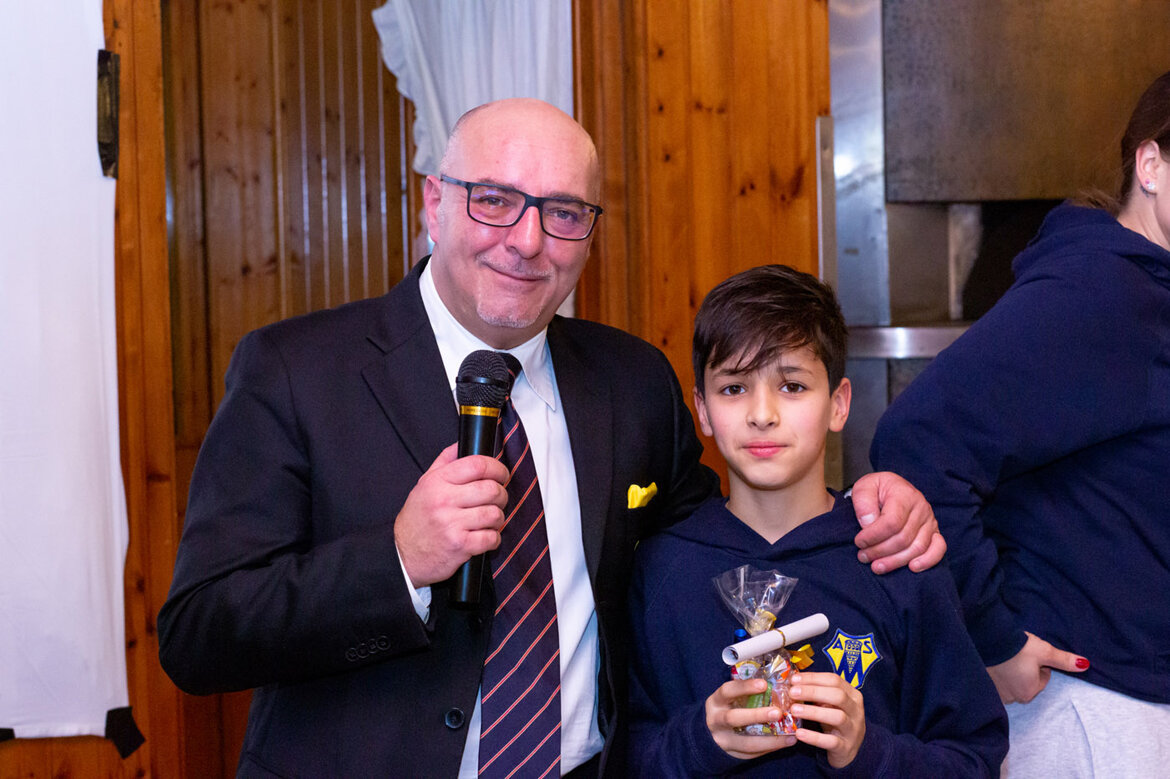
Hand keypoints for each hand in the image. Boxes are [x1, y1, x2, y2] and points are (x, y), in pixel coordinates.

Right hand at [393, 443, 509, 586]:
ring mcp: (452, 524)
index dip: (497, 468)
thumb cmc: (417, 518)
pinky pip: (491, 538)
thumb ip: (445, 461)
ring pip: (494, 514)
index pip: (477, 465)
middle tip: (498, 499)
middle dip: (501, 494)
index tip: (501, 474)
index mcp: (437, 482)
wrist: (403, 554)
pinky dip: (493, 538)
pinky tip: (484, 537)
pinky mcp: (460, 546)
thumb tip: (463, 443)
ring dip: (498, 518)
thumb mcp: (425, 484)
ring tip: (489, 520)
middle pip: (491, 489)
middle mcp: (444, 500)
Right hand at [704, 679, 796, 759]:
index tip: (764, 684)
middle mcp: (715, 720)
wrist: (713, 733)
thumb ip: (748, 693)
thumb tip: (780, 684)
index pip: (727, 691)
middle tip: (777, 712)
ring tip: (790, 736)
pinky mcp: (732, 754)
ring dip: (769, 740)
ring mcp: (722, 740)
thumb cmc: (729, 708)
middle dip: (756, 715)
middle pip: (732, 718)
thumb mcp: (732, 698)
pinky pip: (752, 753)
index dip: (745, 687)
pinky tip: (785, 742)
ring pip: (745, 743)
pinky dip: (770, 748)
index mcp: (716, 701)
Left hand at [788, 672, 865, 768]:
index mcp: (852, 695)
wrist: (849, 749)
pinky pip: (831, 742)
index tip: (794, 679)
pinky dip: (814, 737)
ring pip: (837, 717)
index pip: (834, 680)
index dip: (813, 678)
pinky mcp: (846, 747)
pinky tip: (799, 733)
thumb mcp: (830, 704)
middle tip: (792, 692)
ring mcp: (853, 730)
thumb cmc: (835, 721)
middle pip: (838, 696)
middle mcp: (856, 711)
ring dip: (813, 712)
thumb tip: (794, 683)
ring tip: (794, 710)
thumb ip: (817, 694)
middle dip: (813, 692)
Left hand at [850, 471, 945, 573]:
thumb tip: (869, 524)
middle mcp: (921, 507)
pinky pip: (938, 549)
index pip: (891, 522)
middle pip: (903, 538)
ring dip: (895, 561)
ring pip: (917, 547)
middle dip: (880, 551)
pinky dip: (927, 561)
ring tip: (876, 566)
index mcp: (904, 494)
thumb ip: (863, 503)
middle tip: (863, 556)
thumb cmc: (876, 490)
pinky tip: (912, 568)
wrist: (890, 488)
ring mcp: (930, 521)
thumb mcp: (863, 487)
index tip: (859, 542)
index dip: (873, 536)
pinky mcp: (934, 532)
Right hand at [987, 631, 1088, 703]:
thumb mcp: (1044, 651)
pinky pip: (996, 682)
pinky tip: (996, 663)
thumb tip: (1085, 665)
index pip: (1042, 679)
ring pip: (1011, 683)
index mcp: (1029, 692)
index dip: (1039, 665)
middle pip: (1026, 683)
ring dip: (1010, 673)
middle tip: (1019, 655)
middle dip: (1025, 671)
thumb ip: (1064, 660)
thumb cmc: (1017, 648)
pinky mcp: (984, 685)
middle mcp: (1013, 697)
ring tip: (1006, 658)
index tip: (1031, 655)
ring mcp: (996, 693)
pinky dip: (997, 674)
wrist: (986, 641)